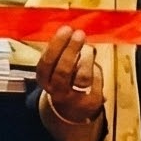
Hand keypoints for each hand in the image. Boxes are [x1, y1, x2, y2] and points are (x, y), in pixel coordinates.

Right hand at [34, 25, 104, 140]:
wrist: (72, 111)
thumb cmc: (64, 80)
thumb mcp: (55, 68)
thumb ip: (59, 52)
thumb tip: (69, 32)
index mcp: (44, 81)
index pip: (46, 63)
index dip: (56, 45)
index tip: (66, 29)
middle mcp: (56, 92)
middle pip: (63, 71)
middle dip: (71, 49)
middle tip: (79, 33)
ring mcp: (74, 99)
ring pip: (82, 77)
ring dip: (87, 58)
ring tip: (88, 49)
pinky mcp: (92, 102)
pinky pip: (96, 81)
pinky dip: (96, 70)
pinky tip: (93, 65)